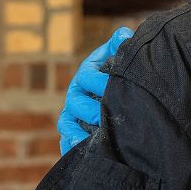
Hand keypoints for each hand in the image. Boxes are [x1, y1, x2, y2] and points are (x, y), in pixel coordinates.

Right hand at [58, 26, 133, 154]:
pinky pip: (67, 142)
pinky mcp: (72, 132)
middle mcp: (76, 93)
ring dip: (77, 132)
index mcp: (86, 73)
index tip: (112, 86)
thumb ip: (120, 44)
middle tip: (103, 117)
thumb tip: (124, 35)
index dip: (99, 81)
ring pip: (67, 124)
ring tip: (91, 140)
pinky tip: (81, 155)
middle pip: (75, 103)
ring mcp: (72, 114)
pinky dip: (71, 148)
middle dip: (90, 110)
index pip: (87, 76)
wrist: (119, 91)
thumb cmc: (119, 72)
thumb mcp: (119, 56)